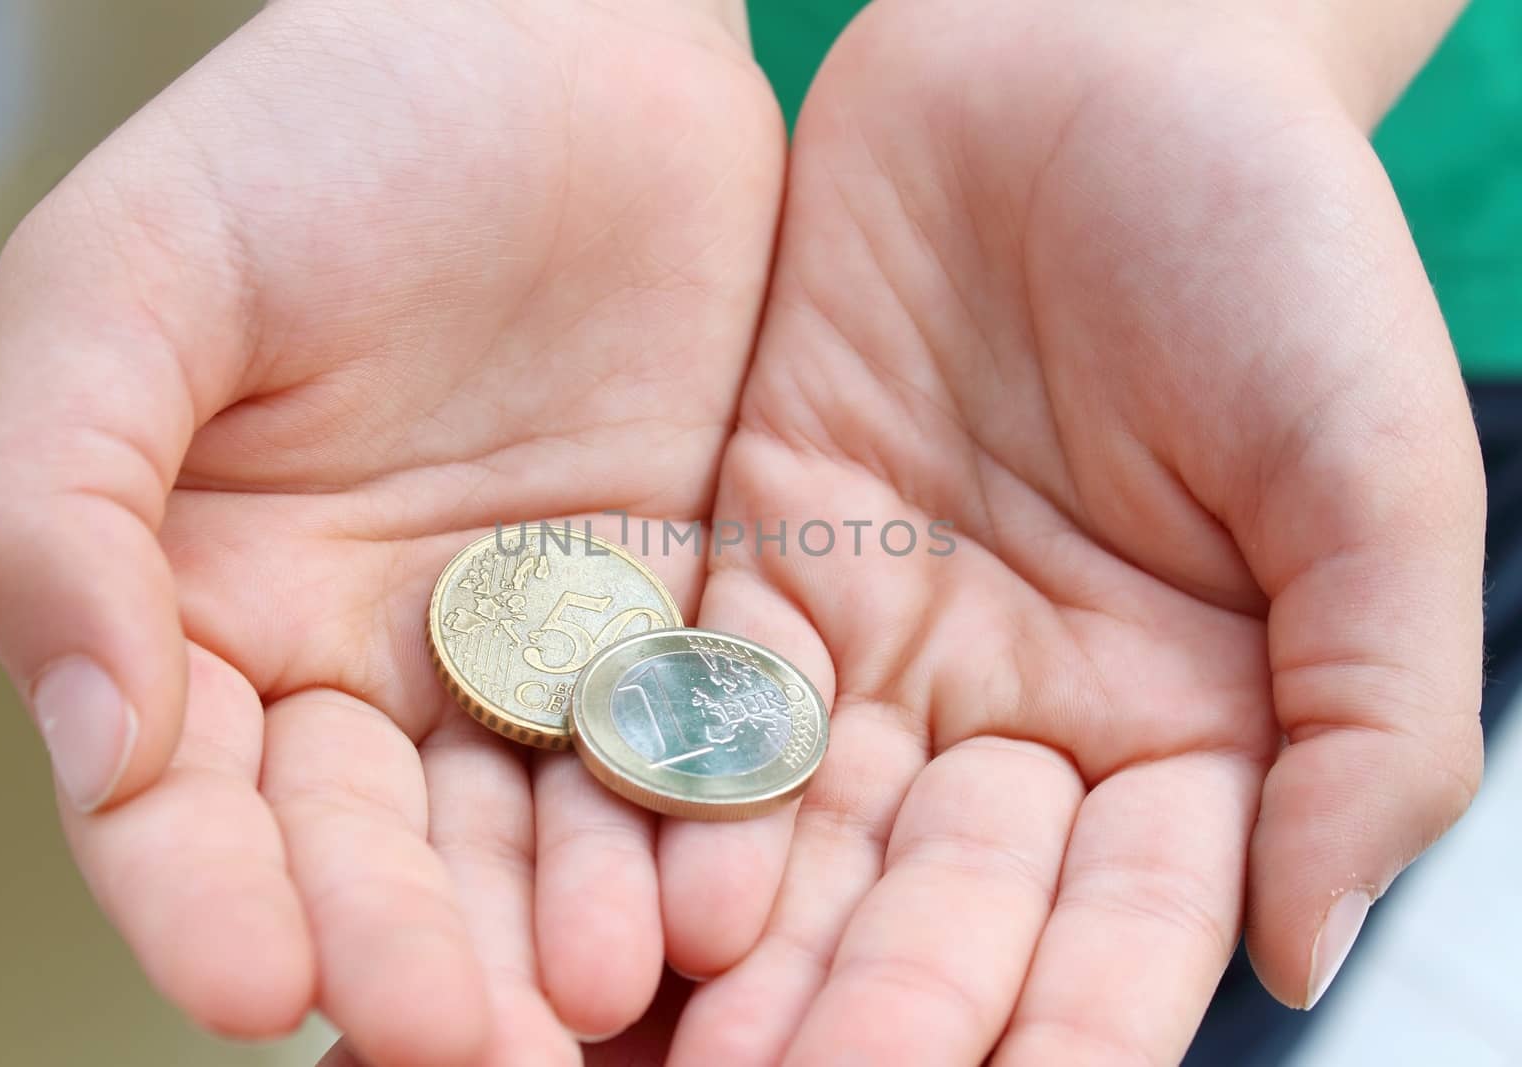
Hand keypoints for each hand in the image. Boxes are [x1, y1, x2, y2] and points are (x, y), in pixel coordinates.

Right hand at [0, 1, 780, 1061]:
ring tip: (593, 1001)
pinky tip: (706, 899)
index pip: (182, 800)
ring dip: (554, 924)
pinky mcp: (666, 612)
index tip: (258, 986)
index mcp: (201, 606)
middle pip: (369, 850)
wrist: (552, 46)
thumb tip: (85, 737)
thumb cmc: (320, 133)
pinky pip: (672, 741)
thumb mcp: (135, 282)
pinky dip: (684, 821)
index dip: (206, 899)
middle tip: (463, 1047)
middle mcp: (360, 656)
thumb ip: (58, 503)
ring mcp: (523, 647)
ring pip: (528, 830)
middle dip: (406, 952)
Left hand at [653, 2, 1484, 1062]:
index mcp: (1189, 717)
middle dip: (880, 1011)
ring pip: (811, 834)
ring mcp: (887, 638)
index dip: (1059, 1027)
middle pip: (944, 903)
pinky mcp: (766, 552)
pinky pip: (708, 695)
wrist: (1092, 54)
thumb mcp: (1378, 471)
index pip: (1122, 924)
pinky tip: (646, 887)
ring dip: (757, 947)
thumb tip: (1304, 945)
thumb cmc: (1275, 240)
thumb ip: (1371, 715)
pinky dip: (679, 792)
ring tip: (695, 1049)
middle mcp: (1023, 705)